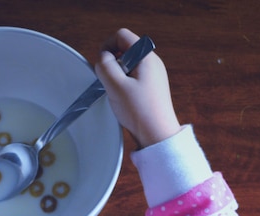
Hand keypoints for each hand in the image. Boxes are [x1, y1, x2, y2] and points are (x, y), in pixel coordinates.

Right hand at [94, 28, 181, 147]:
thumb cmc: (140, 111)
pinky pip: (132, 77)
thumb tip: (102, 57)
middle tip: (111, 82)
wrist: (157, 135)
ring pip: (127, 64)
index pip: (122, 36)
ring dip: (117, 76)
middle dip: (112, 63)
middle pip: (124, 49)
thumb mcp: (115, 86)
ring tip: (119, 93)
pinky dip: (123, 85)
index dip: (107, 46)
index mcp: (146, 57)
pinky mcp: (150, 87)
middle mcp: (152, 62)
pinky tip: (124, 99)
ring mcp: (152, 75)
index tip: (102, 64)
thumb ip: (105, 66)